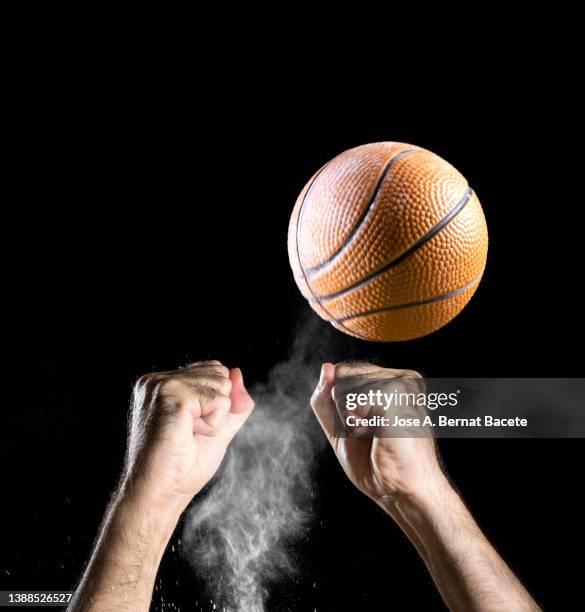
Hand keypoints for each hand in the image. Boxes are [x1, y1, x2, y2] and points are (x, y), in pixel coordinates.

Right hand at [123, 360, 253, 513]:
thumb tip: (237, 373)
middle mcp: (158, 379)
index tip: (190, 427)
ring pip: (222, 385)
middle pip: (219, 372)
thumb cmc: (183, 466)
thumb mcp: (218, 427)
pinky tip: (188, 435)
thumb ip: (233, 401)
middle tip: (188, 433)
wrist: (161, 493)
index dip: (216, 401)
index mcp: (162, 383)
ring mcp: (162, 385)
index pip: (213, 369)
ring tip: (187, 434)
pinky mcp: (172, 396)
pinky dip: (213, 424)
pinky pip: (220, 401)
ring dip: (214, 418)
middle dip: (216, 407)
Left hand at [311, 362, 445, 507]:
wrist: (400, 491)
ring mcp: (402, 382)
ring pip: (344, 385)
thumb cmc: (375, 464)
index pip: (344, 371)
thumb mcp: (339, 428)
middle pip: (342, 374)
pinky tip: (375, 432)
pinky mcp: (398, 393)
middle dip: (343, 408)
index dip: (340, 403)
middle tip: (371, 432)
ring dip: (349, 417)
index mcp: (392, 380)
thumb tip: (326, 368)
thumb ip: (326, 398)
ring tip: (375, 434)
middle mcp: (401, 376)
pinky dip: (354, 421)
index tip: (364, 426)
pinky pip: (352, 398)